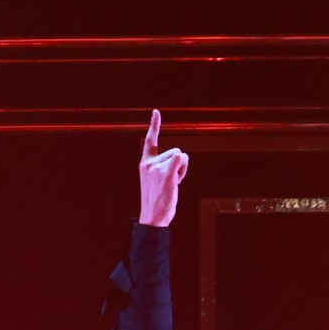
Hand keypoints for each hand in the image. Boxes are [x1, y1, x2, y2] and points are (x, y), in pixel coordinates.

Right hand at [135, 110, 187, 227]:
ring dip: (182, 169)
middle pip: (175, 151)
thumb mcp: (155, 181)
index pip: (150, 141)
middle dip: (178, 166)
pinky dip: (183, 169)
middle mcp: (148, 163)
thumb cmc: (157, 202)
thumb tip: (179, 159)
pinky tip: (176, 182)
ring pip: (180, 156)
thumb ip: (163, 168)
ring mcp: (156, 167)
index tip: (156, 112)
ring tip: (172, 184)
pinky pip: (182, 159)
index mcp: (144, 164)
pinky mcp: (165, 172)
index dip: (154, 125)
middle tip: (169, 183)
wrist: (152, 218)